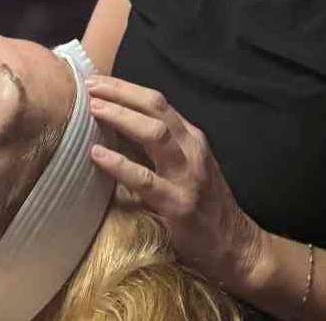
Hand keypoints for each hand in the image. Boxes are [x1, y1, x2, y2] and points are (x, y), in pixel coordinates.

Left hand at [85, 74, 264, 291]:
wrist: (236, 245)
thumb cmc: (203, 203)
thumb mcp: (188, 165)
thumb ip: (162, 146)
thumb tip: (117, 126)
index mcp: (191, 137)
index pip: (157, 101)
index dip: (126, 88)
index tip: (97, 80)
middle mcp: (192, 148)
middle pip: (155, 108)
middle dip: (120, 93)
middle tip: (90, 86)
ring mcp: (188, 175)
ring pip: (154, 134)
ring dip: (121, 117)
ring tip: (93, 110)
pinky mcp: (179, 204)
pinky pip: (145, 179)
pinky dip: (119, 164)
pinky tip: (97, 154)